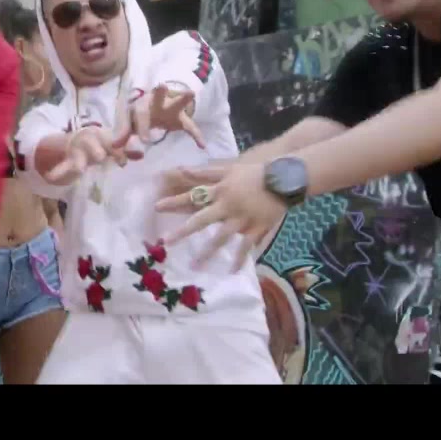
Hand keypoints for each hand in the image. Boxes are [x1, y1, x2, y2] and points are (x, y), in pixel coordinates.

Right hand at [45, 127, 142, 184]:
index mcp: (102, 134)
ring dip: (79, 163)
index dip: (117, 151)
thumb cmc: (101, 143)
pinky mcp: (68, 159)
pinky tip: (50, 177)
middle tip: (100, 158)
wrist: (79, 139)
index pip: (111, 142)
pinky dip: (57, 172)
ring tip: (79, 169)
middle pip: (93, 147)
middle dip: (96, 152)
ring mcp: (77, 150)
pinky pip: (62, 166)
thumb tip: (141, 155)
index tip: (122, 163)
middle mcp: (88, 140)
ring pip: (78, 157)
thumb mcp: (112, 143)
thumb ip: (126, 150)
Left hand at [122, 83, 205, 147]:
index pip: (140, 113)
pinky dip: (196, 135)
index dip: (142, 126)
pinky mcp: (182, 118)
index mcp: (141, 104)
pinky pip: (190, 126)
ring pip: (177, 102)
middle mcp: (156, 103)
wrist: (156, 110)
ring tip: (191, 93)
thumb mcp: (130, 123)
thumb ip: (123, 133)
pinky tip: (202, 145)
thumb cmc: (140, 117)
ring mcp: (171, 108)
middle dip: (160, 92)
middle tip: (161, 85)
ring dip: (183, 98)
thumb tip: (114, 146)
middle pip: (157, 96)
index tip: (145, 140)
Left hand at [155, 163, 286, 271]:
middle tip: (165, 242)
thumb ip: (205, 172)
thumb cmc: (255, 173)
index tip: (156, 207)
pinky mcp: (256, 228)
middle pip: (201, 220)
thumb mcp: (229, 168)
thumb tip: (182, 170)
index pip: (192, 196)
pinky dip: (239, 259)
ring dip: (207, 252)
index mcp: (220, 190)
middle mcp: (227, 206)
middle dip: (182, 232)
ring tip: (195, 266)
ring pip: (221, 238)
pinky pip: (245, 247)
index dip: (174, 202)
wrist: (284, 179)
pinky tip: (231, 271)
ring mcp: (241, 219)